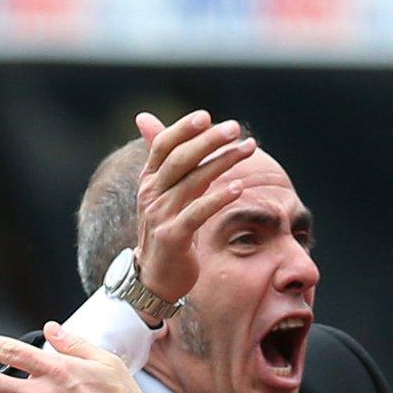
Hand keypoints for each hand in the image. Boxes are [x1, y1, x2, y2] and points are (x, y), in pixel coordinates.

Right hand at [133, 110, 258, 302]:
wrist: (155, 277)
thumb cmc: (167, 229)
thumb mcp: (163, 192)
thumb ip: (167, 159)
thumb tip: (145, 117)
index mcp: (149, 180)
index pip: (162, 146)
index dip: (183, 129)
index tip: (207, 116)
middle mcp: (151, 194)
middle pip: (180, 159)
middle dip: (209, 140)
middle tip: (235, 127)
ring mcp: (160, 215)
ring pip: (192, 181)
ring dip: (222, 162)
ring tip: (248, 149)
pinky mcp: (172, 237)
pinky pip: (197, 213)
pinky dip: (218, 198)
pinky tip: (239, 187)